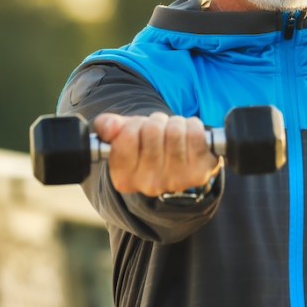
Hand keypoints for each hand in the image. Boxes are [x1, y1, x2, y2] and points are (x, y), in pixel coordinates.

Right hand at [93, 112, 221, 195]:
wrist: (179, 164)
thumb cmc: (147, 147)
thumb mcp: (122, 136)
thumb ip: (106, 127)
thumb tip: (110, 126)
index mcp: (124, 178)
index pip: (126, 136)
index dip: (134, 125)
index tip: (138, 131)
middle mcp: (149, 184)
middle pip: (152, 130)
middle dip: (156, 122)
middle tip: (158, 131)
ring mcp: (177, 180)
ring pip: (175, 130)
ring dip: (175, 123)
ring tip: (173, 134)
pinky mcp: (200, 172)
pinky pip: (196, 132)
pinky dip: (194, 126)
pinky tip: (189, 138)